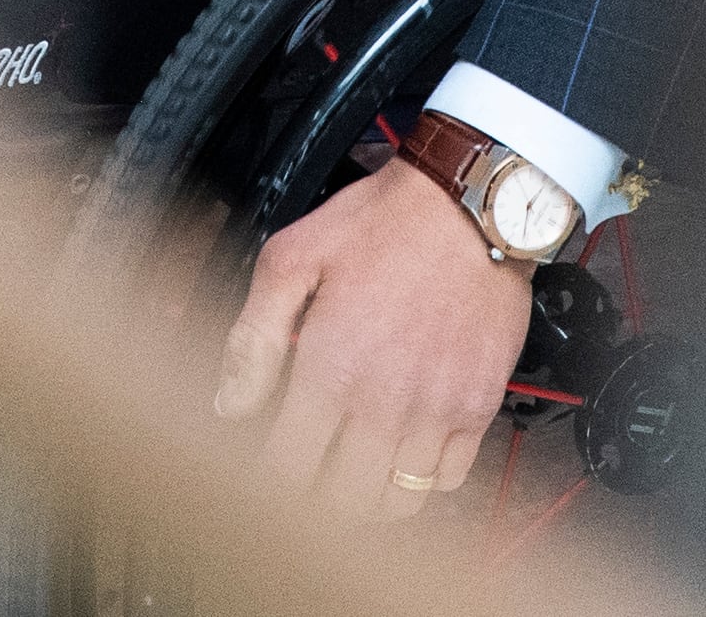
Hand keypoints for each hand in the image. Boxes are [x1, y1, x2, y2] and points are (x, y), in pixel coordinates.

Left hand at [213, 160, 533, 519]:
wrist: (470, 203)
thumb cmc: (384, 222)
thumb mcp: (292, 258)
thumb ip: (254, 335)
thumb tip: (228, 402)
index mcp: (332, 369)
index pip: (288, 469)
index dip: (269, 478)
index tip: (267, 466)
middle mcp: (384, 402)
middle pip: (343, 502)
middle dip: (316, 498)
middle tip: (309, 474)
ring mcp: (436, 410)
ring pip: (398, 502)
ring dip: (371, 498)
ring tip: (355, 471)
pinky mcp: (477, 406)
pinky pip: (449, 479)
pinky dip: (425, 479)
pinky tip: (406, 451)